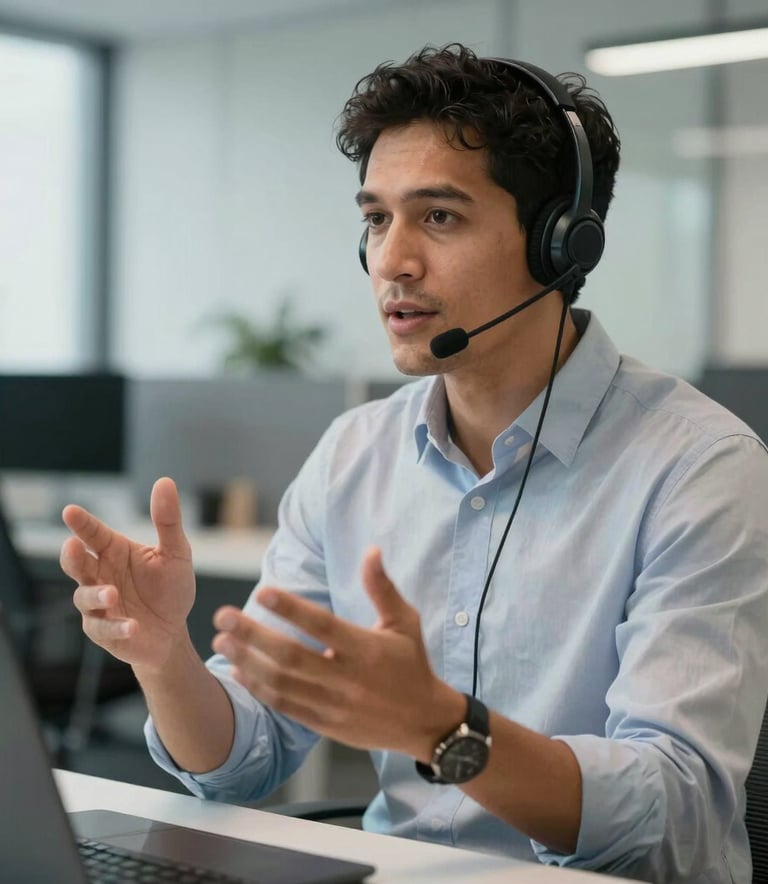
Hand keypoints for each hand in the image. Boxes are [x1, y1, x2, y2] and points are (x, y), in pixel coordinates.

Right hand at [60, 477, 195, 671]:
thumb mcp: (176, 552)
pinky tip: (132, 625)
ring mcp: (98, 604)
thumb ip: (168, 520)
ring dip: (97, 594)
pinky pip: (104, 628)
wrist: (173, 630)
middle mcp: (100, 575)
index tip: (70, 511)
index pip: (93, 534)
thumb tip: (165, 482)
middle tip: (72, 546)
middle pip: (76, 563)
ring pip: (85, 596)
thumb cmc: (170, 588)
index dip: (82, 523)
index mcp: (114, 551)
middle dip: (71, 556)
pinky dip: (116, 626)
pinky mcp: (104, 631)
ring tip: (113, 592)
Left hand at [211, 546, 464, 758]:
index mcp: (366, 650)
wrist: (424, 722)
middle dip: (252, 635)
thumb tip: (371, 550)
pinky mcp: (325, 725)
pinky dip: (259, 688)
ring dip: (248, 661)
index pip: (323, 626)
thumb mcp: (404, 622)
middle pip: (291, 656)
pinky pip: (285, 706)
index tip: (262, 592)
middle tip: (223, 616)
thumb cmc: (412, 664)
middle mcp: (347, 679)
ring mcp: (334, 705)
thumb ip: (382, 588)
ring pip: (281, 683)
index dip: (291, 609)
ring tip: (222, 640)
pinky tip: (240, 670)